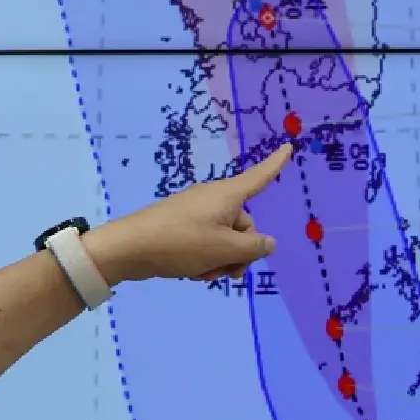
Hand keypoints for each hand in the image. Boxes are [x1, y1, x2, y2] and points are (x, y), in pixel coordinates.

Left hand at [84, 144, 291, 284]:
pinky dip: (204, 258)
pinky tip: (191, 272)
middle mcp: (213, 199)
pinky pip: (205, 242)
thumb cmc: (182, 243)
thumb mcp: (225, 250)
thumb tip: (268, 242)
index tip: (289, 147)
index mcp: (227, 196)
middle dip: (240, 251)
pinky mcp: (181, 225)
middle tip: (227, 271)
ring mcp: (195, 212)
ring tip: (203, 273)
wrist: (130, 248)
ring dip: (221, 259)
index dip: (276, 165)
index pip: (259, 178)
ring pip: (224, 239)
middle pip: (243, 225)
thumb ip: (253, 248)